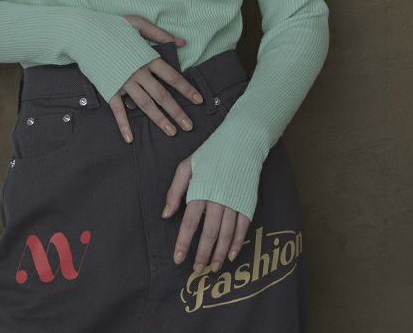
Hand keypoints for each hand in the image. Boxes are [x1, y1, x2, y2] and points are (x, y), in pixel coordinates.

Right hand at [108, 16, 204, 142]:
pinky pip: (117, 109)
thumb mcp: (138, 23)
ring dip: (159, 119)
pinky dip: (123, 124)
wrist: (84, 31)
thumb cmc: (112, 26)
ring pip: (145, 104)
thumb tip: (181, 42)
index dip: (186, 88)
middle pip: (161, 95)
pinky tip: (129, 138)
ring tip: (171, 132)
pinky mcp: (108, 87)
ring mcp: (123, 81)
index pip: (171, 76)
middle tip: (189, 126)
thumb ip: (159, 34)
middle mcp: (138, 71)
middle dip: (177, 111)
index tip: (199, 100)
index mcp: (146, 56)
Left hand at [162, 155, 250, 272]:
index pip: (190, 222)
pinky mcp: (247, 202)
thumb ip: (175, 191)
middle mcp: (217, 199)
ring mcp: (234, 202)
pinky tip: (232, 254)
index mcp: (200, 190)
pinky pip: (243, 227)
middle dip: (202, 253)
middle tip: (196, 270)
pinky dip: (238, 242)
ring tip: (213, 267)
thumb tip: (166, 215)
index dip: (184, 242)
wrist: (240, 142)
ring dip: (220, 253)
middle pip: (209, 232)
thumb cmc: (210, 154)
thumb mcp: (187, 166)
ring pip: (226, 234)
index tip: (178, 259)